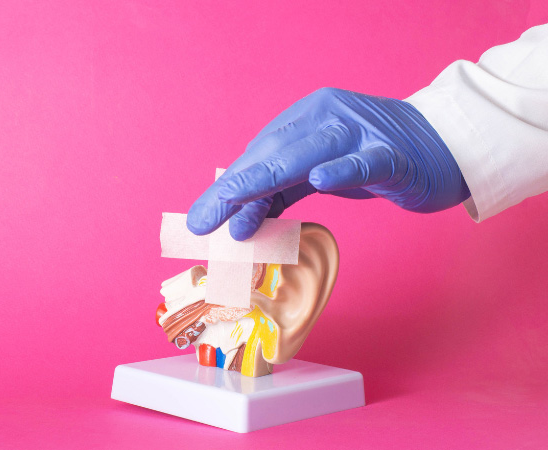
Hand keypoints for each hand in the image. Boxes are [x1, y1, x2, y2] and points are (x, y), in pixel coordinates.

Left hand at [186, 88, 469, 239]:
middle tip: (203, 221)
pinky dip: (342, 169)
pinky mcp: (393, 153)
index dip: (230, 188)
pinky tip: (321, 180)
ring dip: (267, 179)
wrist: (443, 144)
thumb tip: (238, 221)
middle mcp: (327, 116)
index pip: (259, 155)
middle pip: (272, 153)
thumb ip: (281, 191)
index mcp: (305, 118)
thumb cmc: (372, 157)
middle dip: (234, 190)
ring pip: (307, 154)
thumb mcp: (319, 172)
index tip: (201, 219)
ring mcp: (362, 131)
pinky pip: (365, 161)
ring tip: (234, 206)